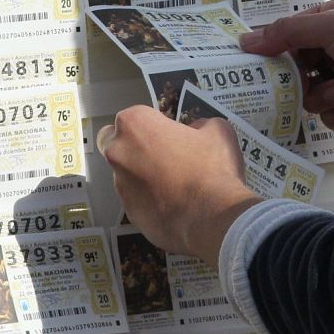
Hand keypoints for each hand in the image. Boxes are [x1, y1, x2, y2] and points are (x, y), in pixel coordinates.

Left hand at [98, 106, 260, 265]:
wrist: (212, 217)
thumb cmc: (211, 167)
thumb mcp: (218, 131)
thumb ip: (200, 126)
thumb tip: (195, 132)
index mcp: (135, 125)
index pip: (136, 116)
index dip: (155, 124)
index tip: (173, 134)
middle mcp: (119, 153)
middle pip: (116, 143)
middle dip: (134, 146)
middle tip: (165, 155)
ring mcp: (121, 186)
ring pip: (126, 175)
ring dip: (144, 176)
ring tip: (176, 186)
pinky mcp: (130, 214)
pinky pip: (138, 202)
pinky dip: (151, 202)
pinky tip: (176, 206)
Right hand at [239, 0, 333, 129]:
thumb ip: (287, 33)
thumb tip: (244, 40)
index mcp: (332, 19)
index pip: (288, 34)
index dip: (273, 51)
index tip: (257, 67)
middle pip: (295, 69)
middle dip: (300, 80)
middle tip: (305, 84)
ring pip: (310, 96)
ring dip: (324, 98)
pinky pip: (331, 116)